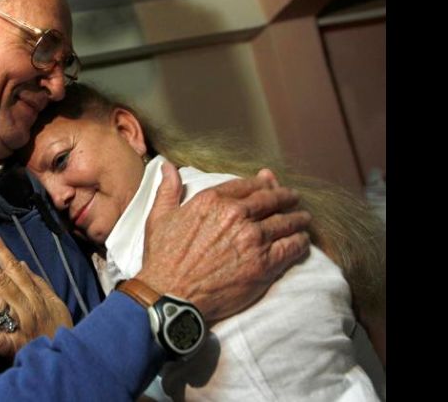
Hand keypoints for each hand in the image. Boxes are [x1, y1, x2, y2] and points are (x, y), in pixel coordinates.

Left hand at [0, 231, 72, 357]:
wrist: (65, 360)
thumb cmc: (58, 329)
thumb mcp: (55, 302)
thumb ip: (37, 283)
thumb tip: (21, 263)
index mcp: (35, 296)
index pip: (16, 270)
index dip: (2, 252)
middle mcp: (25, 308)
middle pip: (1, 283)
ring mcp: (18, 327)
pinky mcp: (12, 348)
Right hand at [137, 164, 310, 322]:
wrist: (170, 295)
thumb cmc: (162, 259)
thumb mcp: (159, 218)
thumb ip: (168, 190)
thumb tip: (168, 167)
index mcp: (212, 200)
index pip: (247, 184)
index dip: (262, 183)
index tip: (269, 184)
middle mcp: (236, 214)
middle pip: (272, 199)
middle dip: (286, 197)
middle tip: (293, 199)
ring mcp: (253, 238)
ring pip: (287, 221)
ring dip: (298, 219)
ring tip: (303, 219)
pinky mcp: (265, 263)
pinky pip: (293, 246)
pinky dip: (301, 241)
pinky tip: (302, 241)